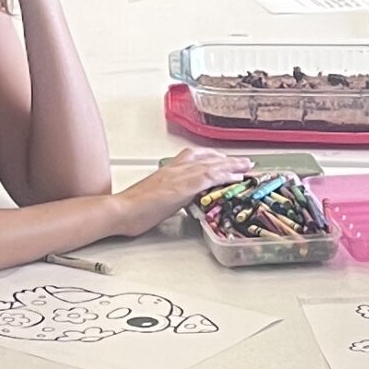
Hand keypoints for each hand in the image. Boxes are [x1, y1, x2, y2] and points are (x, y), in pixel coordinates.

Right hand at [112, 148, 253, 235]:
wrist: (121, 211)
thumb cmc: (132, 208)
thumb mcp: (156, 198)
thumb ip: (171, 195)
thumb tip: (179, 200)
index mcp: (168, 170)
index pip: (194, 157)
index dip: (212, 158)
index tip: (224, 160)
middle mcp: (175, 168)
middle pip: (206, 158)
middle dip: (226, 159)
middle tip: (242, 161)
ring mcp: (179, 176)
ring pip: (211, 165)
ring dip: (232, 164)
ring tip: (247, 166)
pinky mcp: (183, 186)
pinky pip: (209, 177)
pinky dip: (225, 175)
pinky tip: (236, 176)